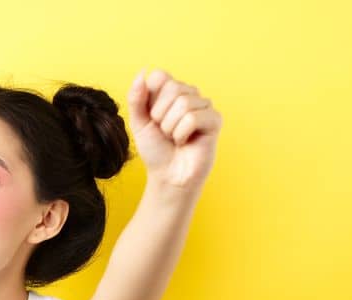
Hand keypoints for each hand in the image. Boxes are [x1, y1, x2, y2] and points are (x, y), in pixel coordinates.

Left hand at [127, 68, 222, 190]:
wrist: (167, 175)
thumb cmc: (155, 149)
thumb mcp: (138, 122)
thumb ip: (136, 98)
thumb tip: (142, 71)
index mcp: (171, 92)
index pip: (160, 76)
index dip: (150, 98)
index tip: (151, 117)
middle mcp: (189, 94)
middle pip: (172, 87)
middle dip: (160, 115)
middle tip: (163, 131)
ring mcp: (204, 106)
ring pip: (183, 103)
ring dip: (170, 127)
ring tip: (174, 137)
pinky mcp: (215, 120)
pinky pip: (193, 118)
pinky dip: (182, 133)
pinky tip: (185, 141)